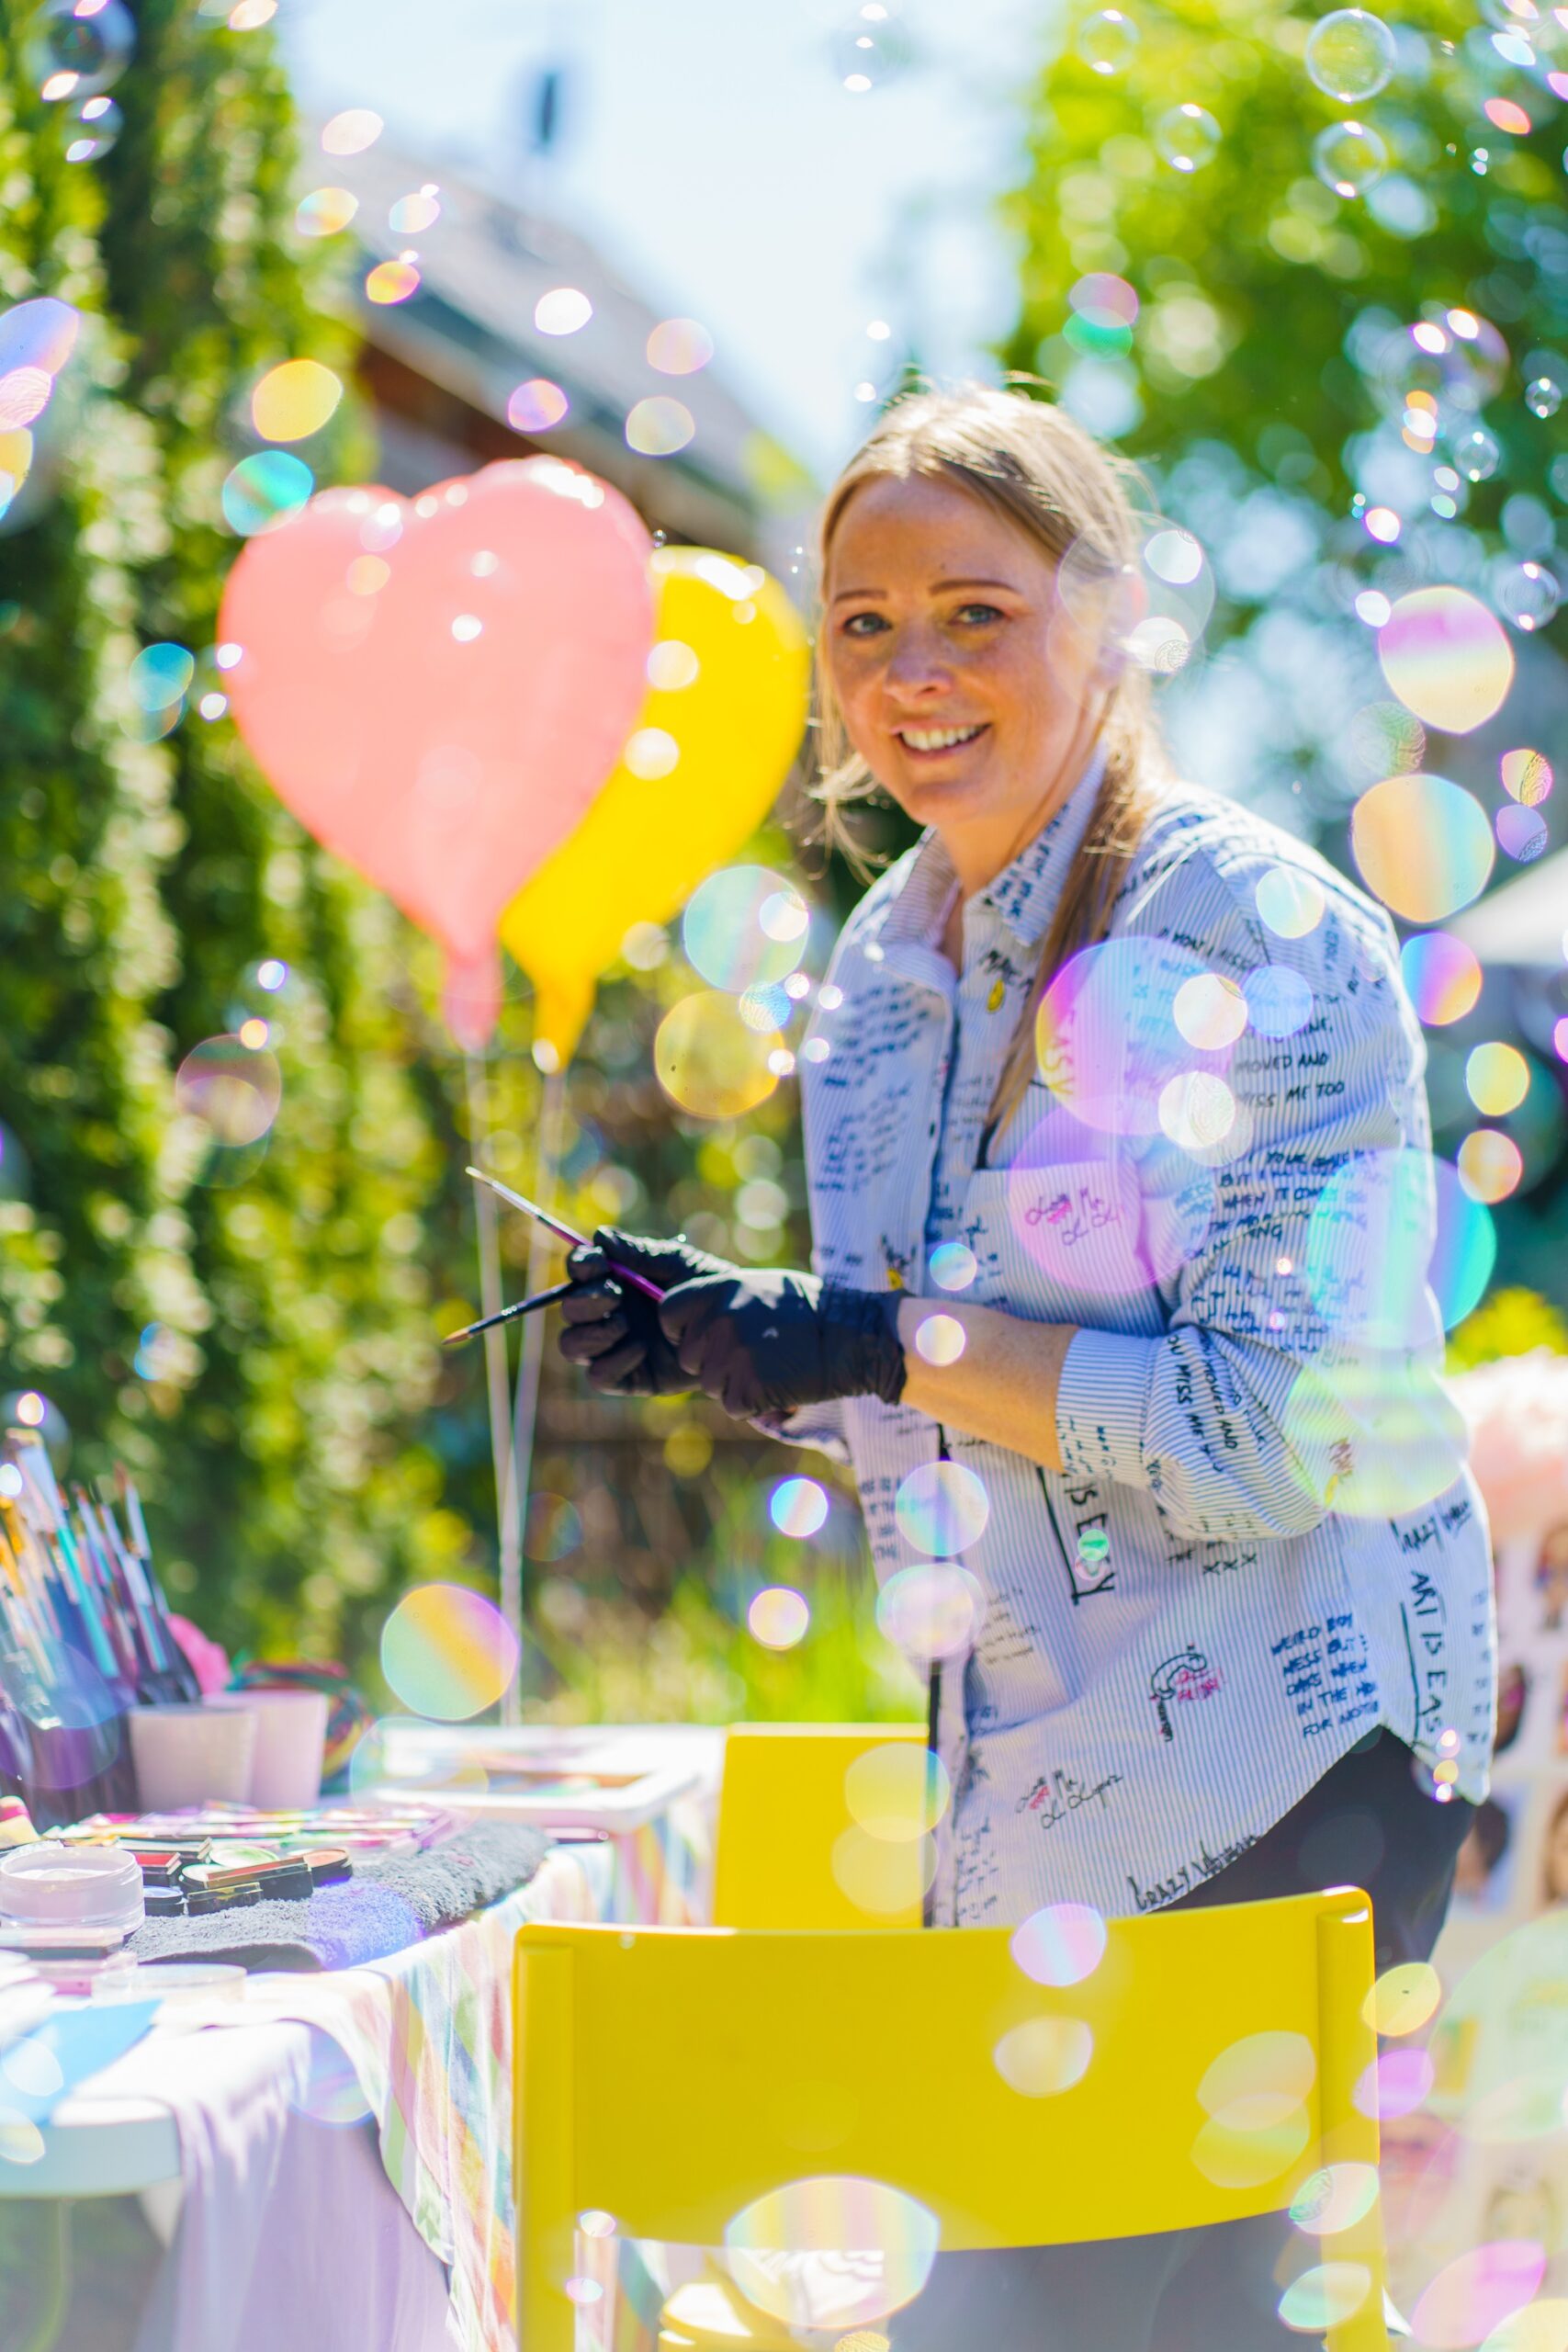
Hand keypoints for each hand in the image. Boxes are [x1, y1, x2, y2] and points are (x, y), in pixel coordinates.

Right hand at [557, 1229, 729, 1396]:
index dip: (580, 1265)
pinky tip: (642, 1349)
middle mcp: (607, 1313)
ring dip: (592, 1333)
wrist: (735, 1331)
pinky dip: (614, 1361)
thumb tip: (599, 1237)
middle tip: (617, 1295)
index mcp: (615, 1279)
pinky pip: (598, 1375)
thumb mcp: (680, 1264)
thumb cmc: (708, 1290)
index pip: (579, 1270)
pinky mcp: (628, 1377)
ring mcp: (614, 1346)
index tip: (599, 1264)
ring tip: (626, 1324)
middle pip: (569, 1309)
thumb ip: (642, 1252)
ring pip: (571, 1345)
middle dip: (586, 1300)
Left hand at [660, 1268, 905, 1419]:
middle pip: (688, 1357)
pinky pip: (733, 1405)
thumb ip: (721, 1301)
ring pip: (710, 1385)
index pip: (668, 1313)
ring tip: (772, 1365)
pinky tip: (780, 1382)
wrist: (851, 1337)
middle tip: (754, 1353)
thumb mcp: (758, 1288)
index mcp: (718, 1291)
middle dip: (712, 1362)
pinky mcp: (746, 1390)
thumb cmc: (809, 1311)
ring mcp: (731, 1357)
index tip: (706, 1336)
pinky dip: (754, 1402)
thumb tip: (688, 1318)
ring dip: (735, 1383)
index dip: (683, 1330)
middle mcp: (719, 1322)